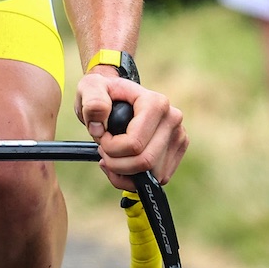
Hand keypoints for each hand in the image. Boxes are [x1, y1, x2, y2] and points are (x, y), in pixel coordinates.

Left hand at [75, 71, 186, 192]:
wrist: (117, 96)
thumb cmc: (103, 91)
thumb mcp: (90, 88)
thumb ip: (92, 102)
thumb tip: (99, 127)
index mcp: (155, 103)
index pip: (134, 144)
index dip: (111, 148)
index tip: (100, 137)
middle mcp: (172, 119)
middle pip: (145, 162)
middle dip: (116, 164)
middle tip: (103, 150)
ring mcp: (178, 136)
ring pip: (153, 174)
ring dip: (125, 173)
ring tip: (111, 156)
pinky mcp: (177, 150)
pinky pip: (158, 178)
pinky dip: (135, 179)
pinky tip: (122, 164)